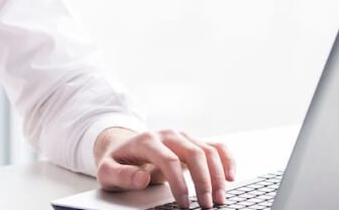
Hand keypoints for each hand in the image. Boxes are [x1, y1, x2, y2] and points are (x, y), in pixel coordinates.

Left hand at [94, 127, 234, 208]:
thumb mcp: (107, 171)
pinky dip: (227, 159)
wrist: (122, 147)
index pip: (169, 160)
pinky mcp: (192, 142)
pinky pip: (215, 147)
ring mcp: (182, 137)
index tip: (183, 204)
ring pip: (207, 150)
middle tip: (207, 205)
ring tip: (220, 198)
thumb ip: (122, 176)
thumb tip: (142, 177)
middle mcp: (167, 135)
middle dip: (203, 181)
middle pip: (194, 153)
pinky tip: (231, 176)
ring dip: (218, 175)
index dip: (179, 183)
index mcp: (147, 141)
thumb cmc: (117, 162)